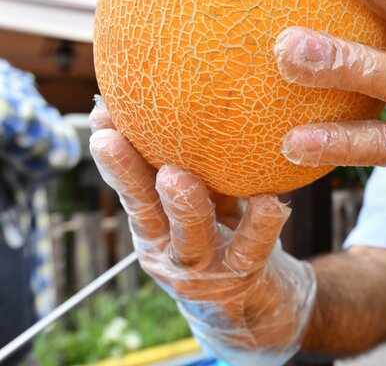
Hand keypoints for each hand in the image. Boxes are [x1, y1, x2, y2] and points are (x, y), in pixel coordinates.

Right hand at [89, 100, 315, 364]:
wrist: (259, 306)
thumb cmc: (230, 236)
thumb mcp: (211, 199)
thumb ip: (201, 163)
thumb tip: (192, 95)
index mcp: (155, 225)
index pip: (128, 183)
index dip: (112, 151)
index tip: (98, 111)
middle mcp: (168, 248)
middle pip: (143, 209)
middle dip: (125, 173)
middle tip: (112, 138)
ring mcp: (201, 268)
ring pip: (187, 236)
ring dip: (182, 205)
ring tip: (178, 177)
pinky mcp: (240, 279)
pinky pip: (250, 248)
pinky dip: (260, 225)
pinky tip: (270, 201)